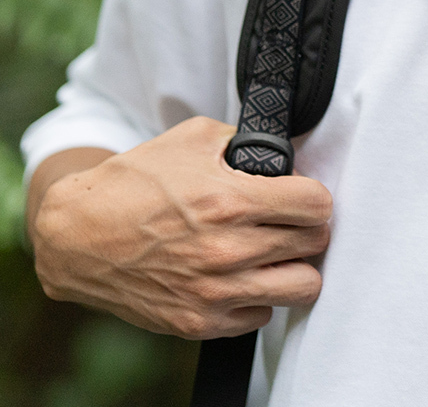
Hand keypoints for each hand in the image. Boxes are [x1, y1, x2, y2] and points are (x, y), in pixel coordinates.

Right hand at [31, 117, 331, 339]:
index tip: (303, 195)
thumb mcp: (194, 138)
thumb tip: (284, 159)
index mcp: (231, 200)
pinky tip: (244, 275)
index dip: (315, 196)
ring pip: (302, 288)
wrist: (77, 235)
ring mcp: (215, 292)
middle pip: (315, 243)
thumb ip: (246, 143)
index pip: (316, 205)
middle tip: (292, 221)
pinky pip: (262, 315)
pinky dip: (260, 296)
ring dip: (296, 266)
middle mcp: (227, 250)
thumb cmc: (134, 182)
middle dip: (309, 227)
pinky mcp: (199, 322)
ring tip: (278, 252)